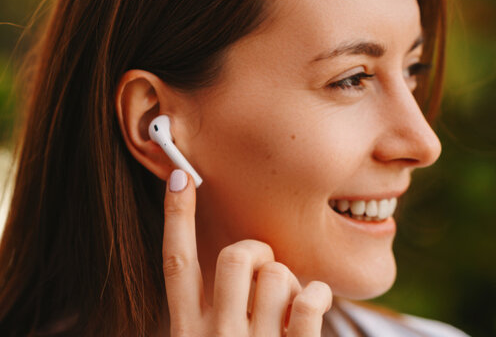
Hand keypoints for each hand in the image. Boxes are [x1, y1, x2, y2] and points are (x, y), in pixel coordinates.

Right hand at [162, 169, 333, 335]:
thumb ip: (221, 310)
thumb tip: (248, 263)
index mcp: (188, 333)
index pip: (177, 264)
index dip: (177, 217)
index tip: (180, 175)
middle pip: (234, 257)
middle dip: (259, 252)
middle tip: (268, 272)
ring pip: (276, 274)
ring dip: (291, 283)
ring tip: (288, 311)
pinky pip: (309, 300)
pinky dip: (319, 294)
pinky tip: (316, 308)